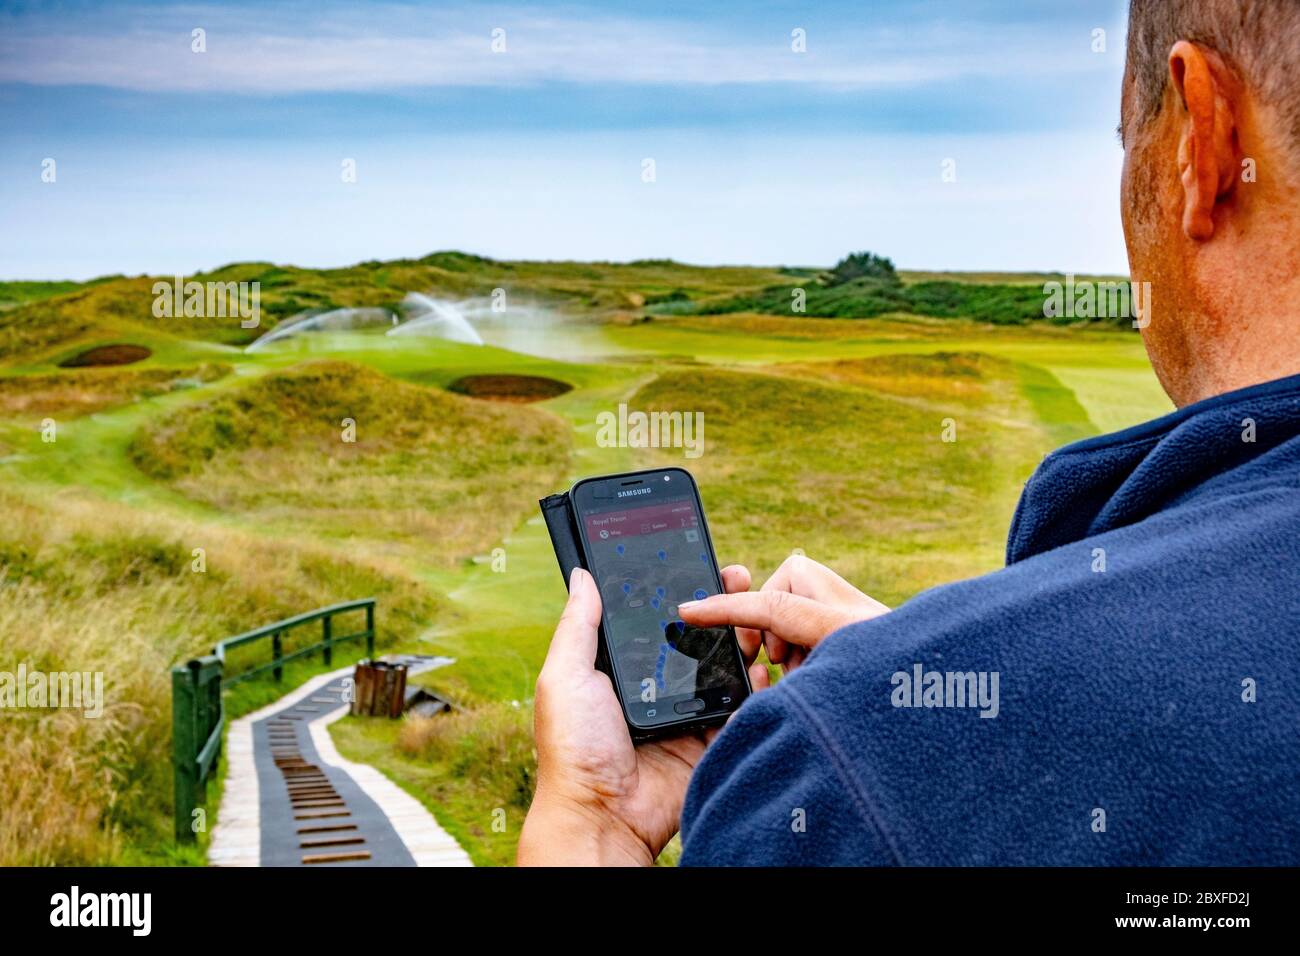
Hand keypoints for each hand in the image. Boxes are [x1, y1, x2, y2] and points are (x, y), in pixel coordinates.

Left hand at [517, 564, 756, 865]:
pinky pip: (738, 708)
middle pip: (696, 635)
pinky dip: (754, 688)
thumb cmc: (573, 747)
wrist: (603, 815)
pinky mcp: (708, 740)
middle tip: (741, 579)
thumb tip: (581, 573)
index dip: (679, 588)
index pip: (655, 616)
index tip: (702, 561)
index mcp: (620, 668)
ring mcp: (684, 712)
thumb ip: (579, 625)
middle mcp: (654, 685)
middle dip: (722, 606)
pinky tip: (765, 664)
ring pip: (722, 666)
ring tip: (757, 617)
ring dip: (742, 638)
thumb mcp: (566, 675)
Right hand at [678, 554, 888, 685]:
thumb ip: (788, 694)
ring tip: (808, 677)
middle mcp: (856, 611)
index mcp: (846, 626)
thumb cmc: (900, 706)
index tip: (688, 610)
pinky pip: (816, 620)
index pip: (770, 604)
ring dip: (791, 639)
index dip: (724, 607)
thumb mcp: (833, 701)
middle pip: (785, 589)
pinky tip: (822, 675)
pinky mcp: (866, 623)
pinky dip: (809, 644)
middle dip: (770, 620)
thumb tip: (760, 681)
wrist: (959, 711)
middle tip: (777, 661)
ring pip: (799, 607)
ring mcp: (863, 614)